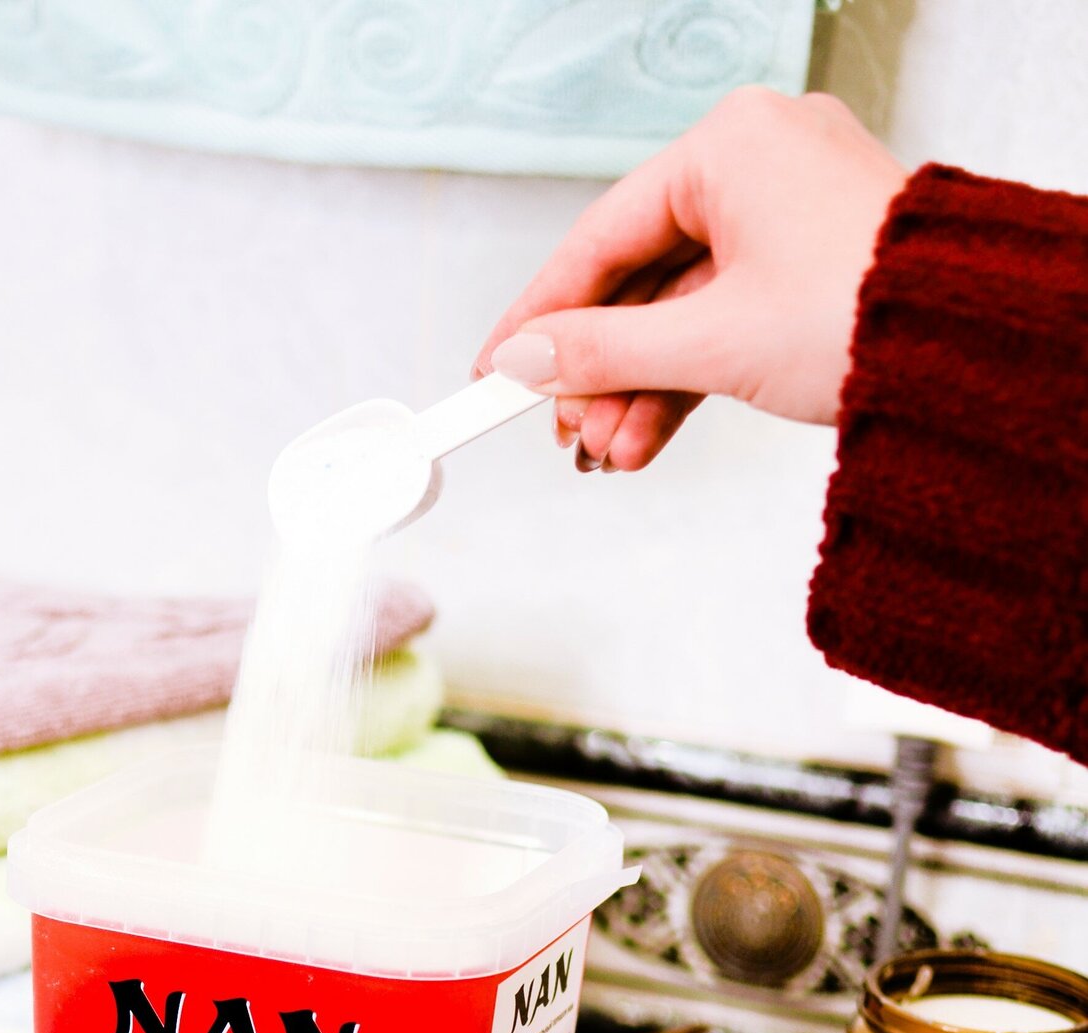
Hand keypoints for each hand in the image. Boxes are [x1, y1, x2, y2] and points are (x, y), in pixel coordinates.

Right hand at [475, 88, 907, 471]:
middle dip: (600, 374)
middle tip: (564, 434)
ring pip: (680, 310)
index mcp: (729, 147)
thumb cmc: (863, 314)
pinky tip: (646, 436)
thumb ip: (601, 352)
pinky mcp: (808, 265)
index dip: (540, 315)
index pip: (600, 238)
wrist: (969, 355)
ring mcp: (787, 215)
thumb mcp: (707, 342)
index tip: (495, 369)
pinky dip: (686, 379)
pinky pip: (722, 318)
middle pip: (639, 281)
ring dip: (639, 390)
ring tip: (610, 453)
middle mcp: (757, 165)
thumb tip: (525, 362)